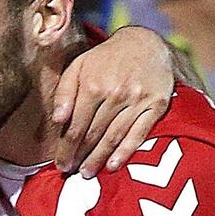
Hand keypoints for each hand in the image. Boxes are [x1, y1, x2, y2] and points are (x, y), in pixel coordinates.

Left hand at [52, 25, 172, 176]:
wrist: (145, 42)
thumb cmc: (105, 58)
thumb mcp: (79, 66)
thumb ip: (65, 92)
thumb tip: (57, 119)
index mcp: (93, 85)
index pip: (76, 125)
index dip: (66, 147)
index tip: (60, 163)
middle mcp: (115, 93)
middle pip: (93, 134)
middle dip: (80, 156)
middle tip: (71, 172)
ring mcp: (138, 100)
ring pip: (114, 137)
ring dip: (99, 159)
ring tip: (88, 173)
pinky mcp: (156, 104)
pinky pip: (139, 133)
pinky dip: (126, 152)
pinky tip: (113, 165)